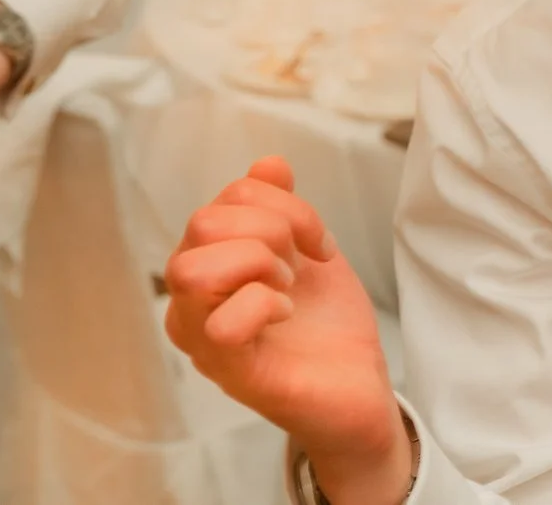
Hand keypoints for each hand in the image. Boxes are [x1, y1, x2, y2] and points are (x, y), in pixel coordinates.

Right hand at [164, 158, 412, 504]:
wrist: (359, 387)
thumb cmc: (326, 325)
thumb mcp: (308, 250)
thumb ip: (281, 206)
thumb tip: (267, 163)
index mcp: (208, 263)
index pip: (224, 200)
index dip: (282, 204)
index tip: (316, 241)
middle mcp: (192, 301)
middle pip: (201, 223)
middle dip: (269, 229)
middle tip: (297, 264)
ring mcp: (204, 339)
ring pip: (192, 270)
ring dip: (256, 265)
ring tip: (286, 287)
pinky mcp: (229, 373)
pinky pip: (222, 324)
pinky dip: (263, 306)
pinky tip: (286, 315)